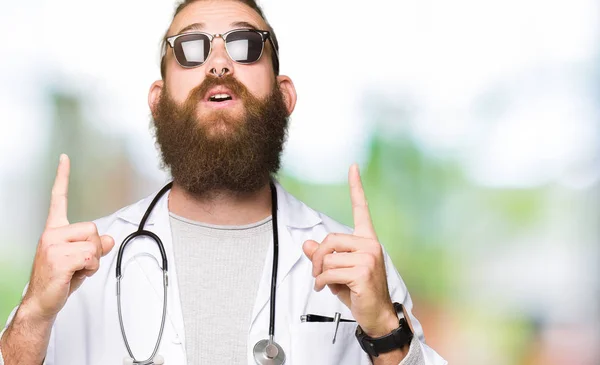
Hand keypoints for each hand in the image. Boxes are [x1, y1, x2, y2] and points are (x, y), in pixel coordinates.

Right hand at [21, 154, 114, 319]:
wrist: (41, 302)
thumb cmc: (58, 280)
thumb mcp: (81, 259)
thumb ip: (95, 246)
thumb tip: (108, 239)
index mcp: (54, 230)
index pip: (58, 198)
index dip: (62, 177)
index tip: (64, 158)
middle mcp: (52, 234)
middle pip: (93, 228)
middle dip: (94, 248)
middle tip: (79, 263)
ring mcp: (53, 245)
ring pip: (94, 244)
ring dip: (92, 261)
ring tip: (76, 270)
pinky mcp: (58, 258)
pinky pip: (91, 257)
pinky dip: (89, 269)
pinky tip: (73, 275)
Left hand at [303, 164, 398, 336]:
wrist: (377, 315)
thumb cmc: (359, 293)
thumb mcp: (338, 272)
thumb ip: (323, 257)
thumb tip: (307, 244)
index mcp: (367, 240)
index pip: (361, 209)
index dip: (356, 187)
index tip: (353, 167)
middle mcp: (370, 245)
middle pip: (331, 239)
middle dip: (318, 257)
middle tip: (316, 273)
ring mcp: (369, 257)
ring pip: (328, 257)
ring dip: (319, 273)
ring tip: (323, 283)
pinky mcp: (363, 271)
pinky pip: (330, 271)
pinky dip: (321, 282)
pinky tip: (326, 289)